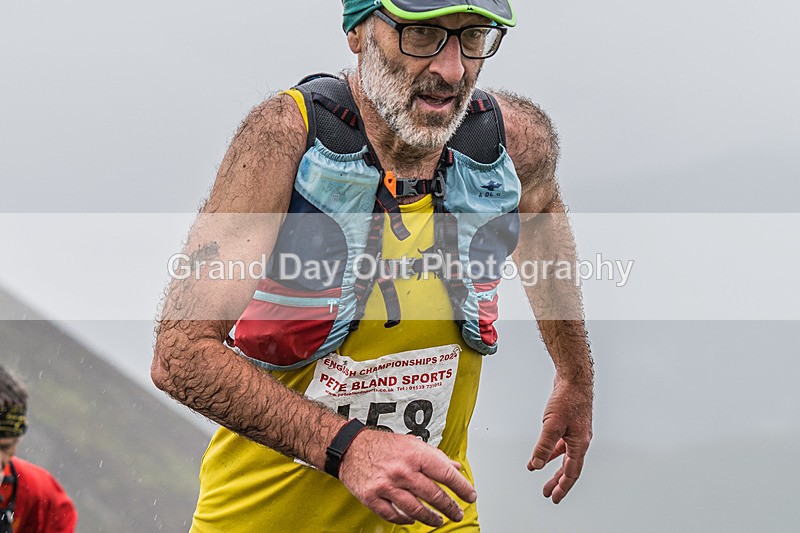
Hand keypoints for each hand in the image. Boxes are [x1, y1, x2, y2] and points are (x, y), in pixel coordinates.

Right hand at [338, 429, 476, 526]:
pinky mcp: (373, 497)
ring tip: (439, 521)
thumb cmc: (382, 445)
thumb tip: (455, 468)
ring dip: (431, 518)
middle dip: (450, 508)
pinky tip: (413, 520)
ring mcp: (387, 486)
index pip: (446, 475)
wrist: (350, 447)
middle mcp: (403, 471)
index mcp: (415, 455)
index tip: (470, 496)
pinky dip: (406, 520)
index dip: (462, 488)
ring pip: (416, 510)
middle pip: (434, 496)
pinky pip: (394, 515)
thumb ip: (435, 457)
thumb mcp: (412, 443)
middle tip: (457, 513)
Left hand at [528, 377, 592, 503]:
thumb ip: (544, 446)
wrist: (574, 379)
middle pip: (569, 468)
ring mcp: (576, 433)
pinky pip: (561, 444)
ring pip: (565, 456)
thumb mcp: (552, 424)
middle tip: (549, 493)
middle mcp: (580, 440)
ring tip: (542, 476)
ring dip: (554, 467)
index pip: (571, 473)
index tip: (554, 498)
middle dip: (558, 482)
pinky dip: (552, 451)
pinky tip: (543, 453)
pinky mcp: (569, 425)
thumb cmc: (568, 398)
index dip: (562, 487)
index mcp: (580, 444)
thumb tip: (537, 464)